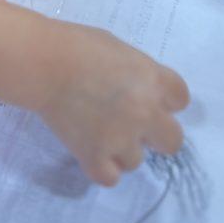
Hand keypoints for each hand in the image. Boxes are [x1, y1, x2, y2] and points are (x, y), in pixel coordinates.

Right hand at [0, 0, 189, 186]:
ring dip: (121, 149)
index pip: (181, 99)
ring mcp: (121, 138)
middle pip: (172, 141)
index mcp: (152, 80)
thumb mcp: (118, 49)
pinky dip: (101, 167)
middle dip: (154, 133)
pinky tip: (90, 151)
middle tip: (130, 124)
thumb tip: (138, 91)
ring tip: (96, 131)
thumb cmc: (75, 45)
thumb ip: (137, 73)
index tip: (147, 97)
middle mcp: (145, 113)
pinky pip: (110, 177)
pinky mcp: (94, 156)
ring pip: (136, 160)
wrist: (43, 63)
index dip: (164, 100)